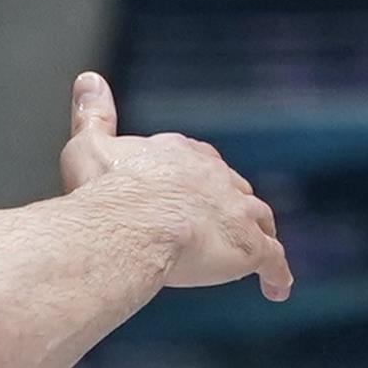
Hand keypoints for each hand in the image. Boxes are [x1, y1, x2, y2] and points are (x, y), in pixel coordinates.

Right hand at [59, 73, 292, 301]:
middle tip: (219, 225)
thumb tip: (89, 77)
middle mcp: (216, 177)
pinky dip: (278, 275)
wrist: (133, 224)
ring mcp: (238, 211)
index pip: (197, 161)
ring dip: (258, 234)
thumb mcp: (89, 145)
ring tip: (255, 251)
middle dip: (228, 204)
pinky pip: (273, 262)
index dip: (194, 177)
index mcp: (181, 154)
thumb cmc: (105, 190)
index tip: (189, 191)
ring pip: (259, 221)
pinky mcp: (250, 247)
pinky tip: (277, 291)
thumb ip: (93, 113)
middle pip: (232, 189)